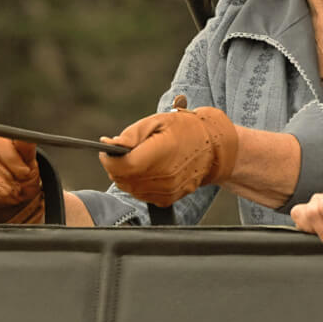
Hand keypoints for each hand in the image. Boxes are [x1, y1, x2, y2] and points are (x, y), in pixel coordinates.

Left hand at [99, 94, 239, 206]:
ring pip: (129, 188)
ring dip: (128, 175)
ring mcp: (166, 190)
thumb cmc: (185, 130)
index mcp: (160, 154)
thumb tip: (109, 145)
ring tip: (140, 159)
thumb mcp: (157, 121)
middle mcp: (164, 176)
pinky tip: (149, 170)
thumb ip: (131, 134)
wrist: (213, 148)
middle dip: (117, 166)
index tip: (109, 151)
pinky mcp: (167, 199)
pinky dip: (138, 184)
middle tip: (126, 152)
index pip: (121, 166)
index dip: (109, 159)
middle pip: (122, 179)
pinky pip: (141, 195)